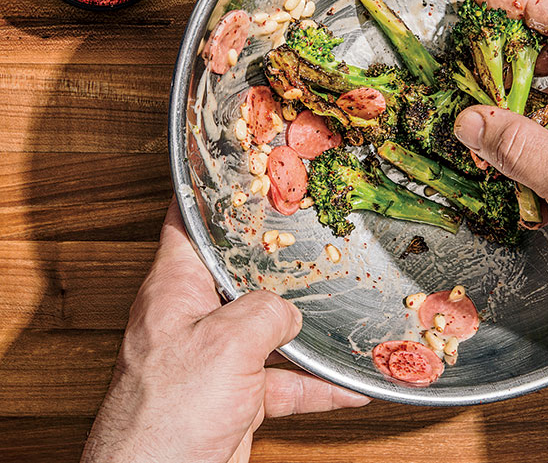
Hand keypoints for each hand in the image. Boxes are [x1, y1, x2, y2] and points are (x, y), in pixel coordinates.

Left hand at [81, 200, 368, 462]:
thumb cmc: (166, 414)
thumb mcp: (225, 343)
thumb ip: (266, 313)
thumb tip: (288, 314)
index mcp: (175, 290)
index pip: (187, 223)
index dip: (210, 192)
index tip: (239, 166)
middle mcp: (193, 319)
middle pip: (239, 273)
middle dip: (277, 256)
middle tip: (311, 231)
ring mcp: (215, 360)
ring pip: (268, 329)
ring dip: (306, 326)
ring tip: (344, 307)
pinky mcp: (234, 397)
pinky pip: (285, 381)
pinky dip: (317, 384)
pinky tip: (349, 385)